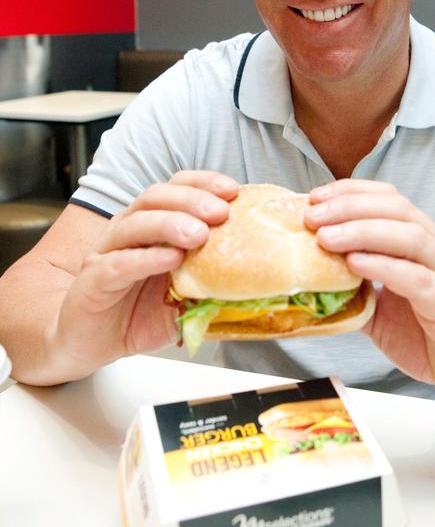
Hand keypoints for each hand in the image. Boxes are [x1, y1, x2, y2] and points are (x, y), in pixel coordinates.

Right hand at [54, 172, 238, 378]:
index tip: (232, 191)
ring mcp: (107, 252)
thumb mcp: (183, 299)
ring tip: (199, 235)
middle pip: (155, 197)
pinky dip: (146, 259)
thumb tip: (254, 285)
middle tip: (220, 212)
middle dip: (191, 200)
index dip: (203, 184)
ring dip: (170, 223)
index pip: (175, 189)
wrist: (88, 343)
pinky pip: (119, 263)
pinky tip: (170, 260)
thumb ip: (210, 287)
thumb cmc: (134, 314)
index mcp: (150, 225)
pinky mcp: (93, 280)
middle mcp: (127, 231)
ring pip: (136, 223)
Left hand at [305, 179, 434, 424]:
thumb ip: (356, 292)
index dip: (351, 193)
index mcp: (425, 244)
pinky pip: (420, 280)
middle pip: (398, 210)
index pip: (390, 200)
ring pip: (411, 237)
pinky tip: (356, 265)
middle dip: (350, 207)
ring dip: (363, 231)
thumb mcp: (384, 312)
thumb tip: (311, 281)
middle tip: (312, 216)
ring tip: (326, 237)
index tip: (314, 199)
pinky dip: (385, 267)